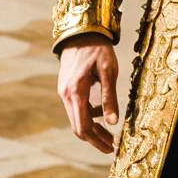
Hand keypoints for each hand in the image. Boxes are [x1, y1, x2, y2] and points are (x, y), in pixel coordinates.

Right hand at [56, 34, 119, 153]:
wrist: (81, 31)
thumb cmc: (98, 48)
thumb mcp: (108, 70)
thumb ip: (109, 96)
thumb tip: (113, 122)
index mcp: (76, 91)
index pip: (83, 126)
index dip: (96, 140)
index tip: (111, 146)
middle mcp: (66, 95)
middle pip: (78, 127)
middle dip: (95, 139)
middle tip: (112, 145)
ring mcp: (64, 92)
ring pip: (77, 118)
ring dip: (93, 128)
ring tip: (110, 133)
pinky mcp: (66, 88)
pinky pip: (76, 108)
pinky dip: (88, 115)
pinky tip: (102, 112)